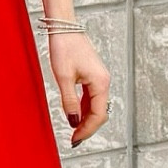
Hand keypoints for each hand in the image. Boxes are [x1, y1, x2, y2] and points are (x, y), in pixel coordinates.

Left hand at [49, 29, 108, 146]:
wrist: (64, 27)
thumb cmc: (64, 48)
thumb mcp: (63, 78)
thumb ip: (69, 102)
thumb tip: (74, 122)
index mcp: (100, 82)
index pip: (98, 114)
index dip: (88, 130)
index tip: (75, 139)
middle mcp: (104, 81)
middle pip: (100, 112)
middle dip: (88, 127)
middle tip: (74, 139)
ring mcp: (99, 78)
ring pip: (96, 105)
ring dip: (86, 119)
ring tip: (74, 130)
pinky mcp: (93, 75)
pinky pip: (91, 97)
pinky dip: (85, 108)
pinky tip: (76, 115)